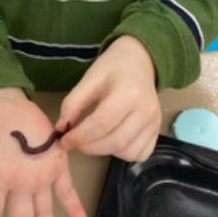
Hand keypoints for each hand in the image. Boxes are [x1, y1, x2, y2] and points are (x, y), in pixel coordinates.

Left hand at [57, 35, 160, 161]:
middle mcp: (146, 110)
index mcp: (128, 92)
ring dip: (105, 151)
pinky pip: (139, 155)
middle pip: (115, 141)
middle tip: (74, 142)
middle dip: (89, 147)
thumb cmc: (112, 69)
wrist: (139, 61)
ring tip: (93, 139)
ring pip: (127, 153)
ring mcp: (154, 122)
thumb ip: (73, 103)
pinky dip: (122, 154)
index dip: (80, 136)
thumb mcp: (89, 79)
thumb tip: (61, 129)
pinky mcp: (157, 131)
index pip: (102, 123)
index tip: (64, 140)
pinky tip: (111, 140)